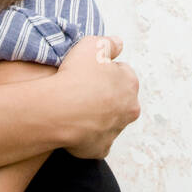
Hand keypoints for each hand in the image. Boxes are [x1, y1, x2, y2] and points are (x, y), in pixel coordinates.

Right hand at [55, 36, 139, 158]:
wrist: (61, 110)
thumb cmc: (77, 76)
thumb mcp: (93, 45)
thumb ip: (109, 42)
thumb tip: (118, 43)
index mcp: (130, 84)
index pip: (122, 73)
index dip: (104, 70)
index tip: (89, 71)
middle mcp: (129, 109)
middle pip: (118, 99)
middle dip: (104, 94)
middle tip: (82, 89)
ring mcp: (116, 131)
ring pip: (107, 120)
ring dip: (95, 114)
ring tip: (74, 107)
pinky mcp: (100, 148)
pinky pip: (95, 140)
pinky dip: (86, 135)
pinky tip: (73, 126)